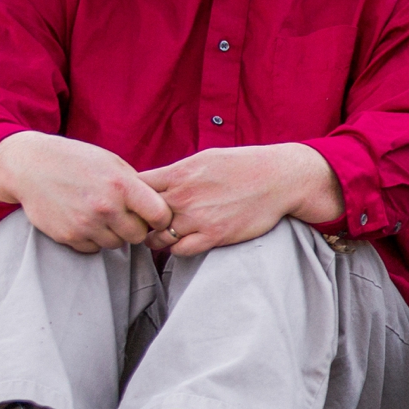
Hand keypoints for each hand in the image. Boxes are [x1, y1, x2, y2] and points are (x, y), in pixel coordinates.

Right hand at [0, 131, 171, 252]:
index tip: (154, 215)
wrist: (30, 166)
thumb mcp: (112, 163)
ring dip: (113, 233)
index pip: (160, 216)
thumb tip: (161, 208)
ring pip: (116, 244)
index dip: (160, 218)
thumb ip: (137, 185)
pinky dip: (92, 239)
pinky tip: (83, 220)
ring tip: (100, 215)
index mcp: (122, 185)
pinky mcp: (68, 237)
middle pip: (139, 235)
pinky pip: (93, 248)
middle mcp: (106, 207)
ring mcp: (86, 224)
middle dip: (136, 227)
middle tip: (124, 215)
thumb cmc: (77, 161)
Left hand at [138, 144, 342, 256]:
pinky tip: (185, 240)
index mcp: (178, 174)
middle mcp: (183, 197)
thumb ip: (176, 172)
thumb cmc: (242, 165)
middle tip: (145, 224)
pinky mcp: (214, 236)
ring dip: (157, 238)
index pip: (134, 189)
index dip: (129, 198)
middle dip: (140, 222)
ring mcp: (198, 219)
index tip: (135, 202)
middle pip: (141, 217)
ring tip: (165, 234)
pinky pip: (180, 251)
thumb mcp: (204, 158)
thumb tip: (152, 181)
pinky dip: (177, 248)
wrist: (278, 178)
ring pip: (157, 238)